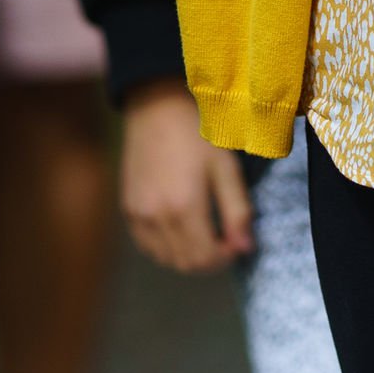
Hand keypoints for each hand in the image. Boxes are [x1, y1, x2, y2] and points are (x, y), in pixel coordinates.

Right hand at [118, 83, 252, 273]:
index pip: (205, 258)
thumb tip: (245, 249)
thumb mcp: (226, 168)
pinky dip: (166, 246)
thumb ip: (237, 211)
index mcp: (184, 207)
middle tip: (223, 238)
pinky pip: (147, 246)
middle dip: (210, 259)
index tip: (236, 240)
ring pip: (165, 258)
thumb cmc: (198, 133)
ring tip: (203, 232)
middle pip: (185, 263)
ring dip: (188, 255)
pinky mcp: (128, 209)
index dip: (226, 257)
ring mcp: (138, 215)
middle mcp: (157, 217)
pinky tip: (180, 227)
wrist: (157, 108)